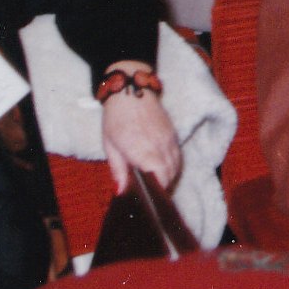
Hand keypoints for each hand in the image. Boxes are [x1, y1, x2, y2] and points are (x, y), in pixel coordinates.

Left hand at [97, 71, 184, 195]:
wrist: (131, 90)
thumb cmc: (116, 118)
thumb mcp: (110, 145)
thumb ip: (118, 170)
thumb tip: (122, 192)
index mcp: (141, 150)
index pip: (159, 177)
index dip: (158, 190)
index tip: (151, 198)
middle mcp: (159, 145)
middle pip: (171, 173)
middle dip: (164, 186)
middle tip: (153, 194)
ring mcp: (169, 138)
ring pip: (177, 165)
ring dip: (170, 176)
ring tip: (159, 182)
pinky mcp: (173, 133)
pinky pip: (178, 155)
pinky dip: (173, 164)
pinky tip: (163, 167)